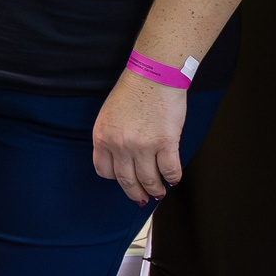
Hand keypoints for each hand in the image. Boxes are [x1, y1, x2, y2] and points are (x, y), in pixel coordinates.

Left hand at [93, 73, 187, 203]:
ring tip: (159, 193)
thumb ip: (111, 138)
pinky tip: (173, 179)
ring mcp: (142, 146)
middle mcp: (119, 145)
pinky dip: (173, 178)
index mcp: (102, 137)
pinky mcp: (166, 143)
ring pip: (149, 180)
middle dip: (135, 193)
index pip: (103, 170)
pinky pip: (170, 170)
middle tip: (142, 199)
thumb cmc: (132, 92)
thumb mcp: (109, 116)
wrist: (153, 76)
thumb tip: (123, 159)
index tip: (124, 181)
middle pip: (126, 180)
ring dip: (155, 190)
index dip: (115, 179)